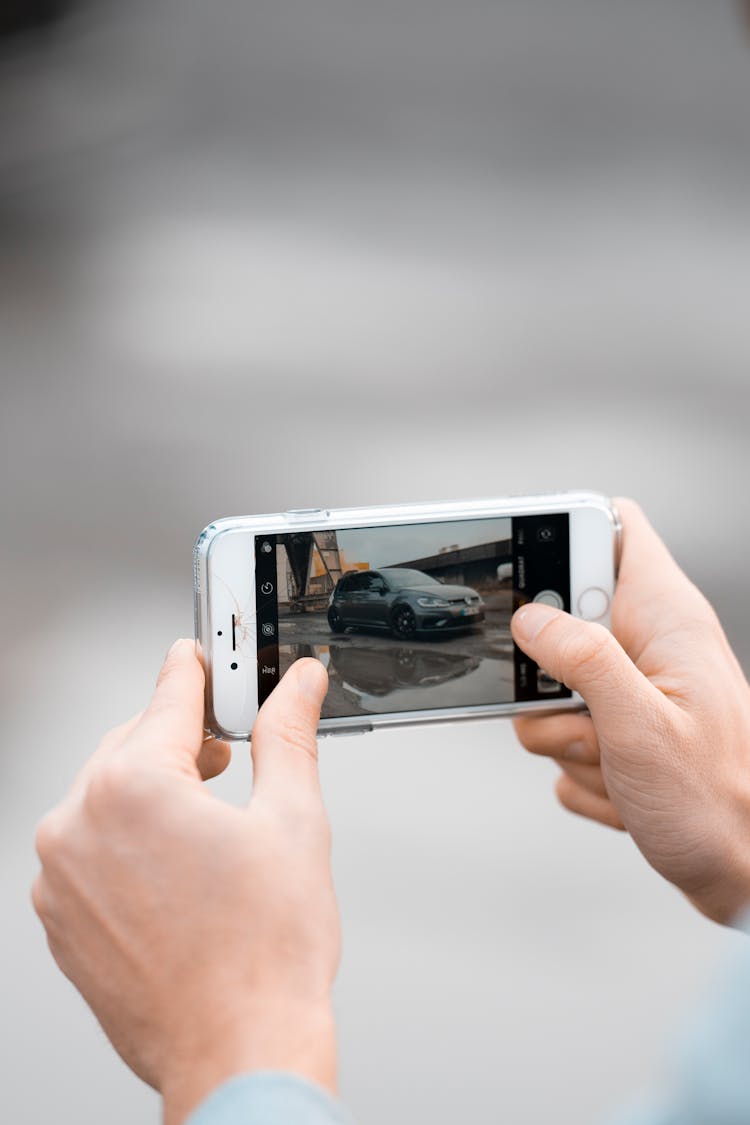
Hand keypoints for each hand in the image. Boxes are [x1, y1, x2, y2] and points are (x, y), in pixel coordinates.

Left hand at [32, 642, 337, 1124]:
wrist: (239, 1054)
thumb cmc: (265, 957)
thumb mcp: (292, 821)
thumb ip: (288, 734)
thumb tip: (299, 685)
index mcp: (133, 788)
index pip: (168, 698)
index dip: (196, 670)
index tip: (198, 655)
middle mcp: (79, 826)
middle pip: (132, 744)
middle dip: (179, 738)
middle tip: (225, 750)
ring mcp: (61, 877)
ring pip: (106, 795)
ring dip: (152, 789)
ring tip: (208, 817)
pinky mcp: (59, 918)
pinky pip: (88, 848)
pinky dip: (126, 838)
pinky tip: (175, 865)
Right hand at [511, 499, 749, 925]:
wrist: (748, 877)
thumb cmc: (723, 806)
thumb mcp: (641, 727)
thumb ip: (583, 659)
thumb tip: (530, 618)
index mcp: (666, 619)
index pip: (613, 526)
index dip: (564, 534)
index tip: (528, 582)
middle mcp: (650, 648)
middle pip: (559, 623)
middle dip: (548, 677)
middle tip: (579, 711)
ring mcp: (632, 694)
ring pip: (552, 693)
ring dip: (565, 739)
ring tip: (614, 764)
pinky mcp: (619, 737)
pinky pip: (562, 740)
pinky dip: (582, 773)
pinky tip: (624, 792)